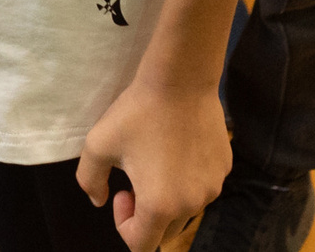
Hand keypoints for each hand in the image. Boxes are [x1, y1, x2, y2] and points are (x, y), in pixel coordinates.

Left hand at [76, 79, 230, 251]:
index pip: (142, 244)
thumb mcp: (98, 144)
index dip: (124, 225)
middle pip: (165, 229)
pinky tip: (177, 148)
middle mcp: (191, 204)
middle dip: (146, 213)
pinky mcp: (225, 169)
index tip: (121, 193)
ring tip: (156, 161)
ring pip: (186, 209)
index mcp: (160, 205)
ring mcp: (213, 187)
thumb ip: (89, 180)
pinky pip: (202, 187)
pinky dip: (188, 180)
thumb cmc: (137, 113)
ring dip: (168, 197)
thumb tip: (98, 200)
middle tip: (135, 177)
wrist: (181, 80)